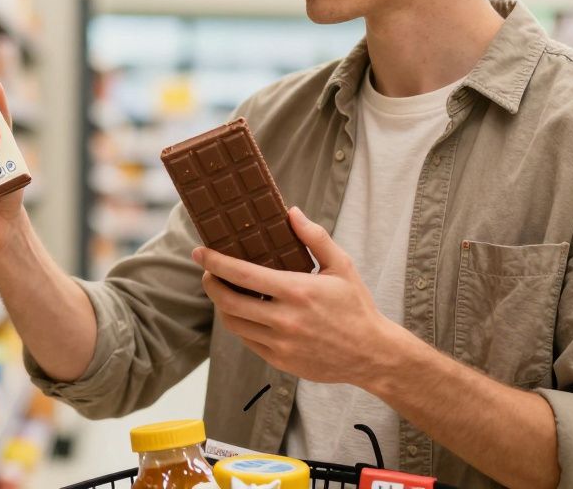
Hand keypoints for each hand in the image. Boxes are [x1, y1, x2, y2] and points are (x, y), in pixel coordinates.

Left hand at [193, 207, 404, 387]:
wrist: (371, 354)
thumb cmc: (356, 305)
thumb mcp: (341, 266)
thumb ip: (315, 238)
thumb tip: (291, 212)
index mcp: (297, 291)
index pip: (243, 275)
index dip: (216, 262)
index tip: (200, 252)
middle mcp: (284, 320)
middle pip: (228, 302)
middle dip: (211, 283)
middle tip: (207, 271)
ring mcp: (280, 343)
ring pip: (234, 323)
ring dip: (222, 304)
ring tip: (224, 290)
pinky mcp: (280, 360)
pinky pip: (248, 340)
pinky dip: (240, 323)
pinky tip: (244, 311)